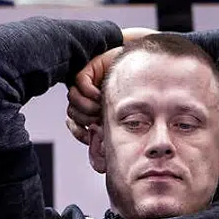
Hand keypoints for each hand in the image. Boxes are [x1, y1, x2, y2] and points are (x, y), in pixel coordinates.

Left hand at [66, 27, 158, 143]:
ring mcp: (86, 85)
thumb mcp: (128, 116)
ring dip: (87, 107)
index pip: (77, 125)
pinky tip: (99, 94)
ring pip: (72, 100)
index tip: (89, 134)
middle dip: (86, 119)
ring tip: (101, 106)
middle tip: (101, 118)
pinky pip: (79, 83)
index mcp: (94, 111)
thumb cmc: (141, 92)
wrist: (146, 66)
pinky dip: (88, 92)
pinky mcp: (87, 71)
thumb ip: (115, 130)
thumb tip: (104, 153)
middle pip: (72, 113)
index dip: (78, 132)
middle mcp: (87, 99)